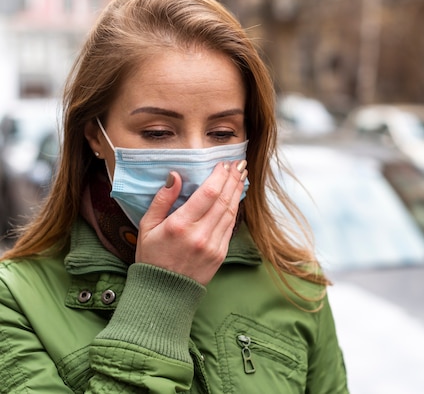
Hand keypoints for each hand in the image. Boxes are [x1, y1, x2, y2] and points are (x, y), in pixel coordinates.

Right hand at [135, 160, 247, 285]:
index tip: (223, 164)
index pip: (208, 193)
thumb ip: (162, 200)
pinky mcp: (220, 254)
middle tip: (239, 164)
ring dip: (237, 192)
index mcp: (180, 225)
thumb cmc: (151, 258)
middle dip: (233, 179)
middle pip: (223, 200)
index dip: (219, 176)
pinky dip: (234, 209)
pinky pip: (230, 226)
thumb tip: (175, 176)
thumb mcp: (147, 227)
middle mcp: (200, 234)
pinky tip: (236, 198)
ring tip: (241, 176)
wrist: (163, 295)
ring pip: (230, 212)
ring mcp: (213, 245)